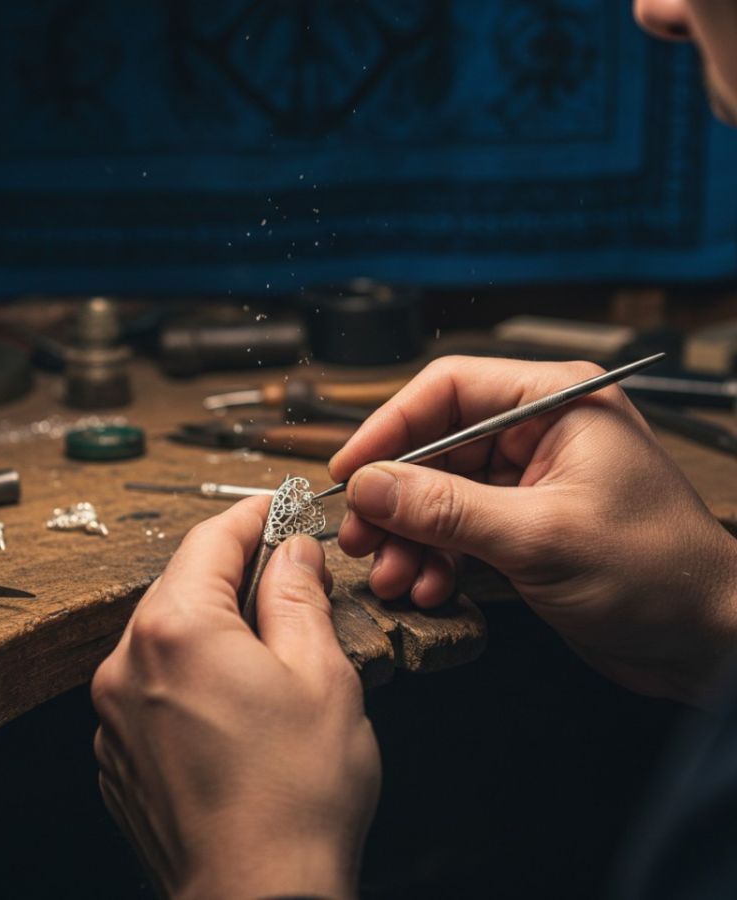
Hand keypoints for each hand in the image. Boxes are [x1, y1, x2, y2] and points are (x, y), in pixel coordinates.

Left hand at [92, 497, 380, 899]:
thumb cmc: (298, 795)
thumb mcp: (321, 673)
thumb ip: (298, 595)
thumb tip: (292, 551)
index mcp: (177, 631)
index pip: (209, 539)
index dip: (250, 515)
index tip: (278, 508)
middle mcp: (127, 664)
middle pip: (183, 584)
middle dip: (235, 571)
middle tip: (289, 575)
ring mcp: (114, 714)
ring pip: (167, 635)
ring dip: (215, 624)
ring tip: (272, 646)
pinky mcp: (119, 753)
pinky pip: (152, 684)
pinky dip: (191, 671)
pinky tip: (237, 700)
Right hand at [332, 356, 736, 705]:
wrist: (706, 641)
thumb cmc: (655, 572)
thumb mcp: (539, 536)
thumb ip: (446, 509)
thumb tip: (370, 487)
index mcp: (554, 402)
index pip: (447, 390)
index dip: (389, 427)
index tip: (350, 470)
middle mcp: (538, 432)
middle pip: (436, 447)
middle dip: (396, 499)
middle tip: (360, 539)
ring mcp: (529, 481)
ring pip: (441, 495)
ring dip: (411, 538)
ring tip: (393, 577)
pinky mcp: (525, 525)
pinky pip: (460, 531)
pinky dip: (439, 559)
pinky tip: (431, 589)